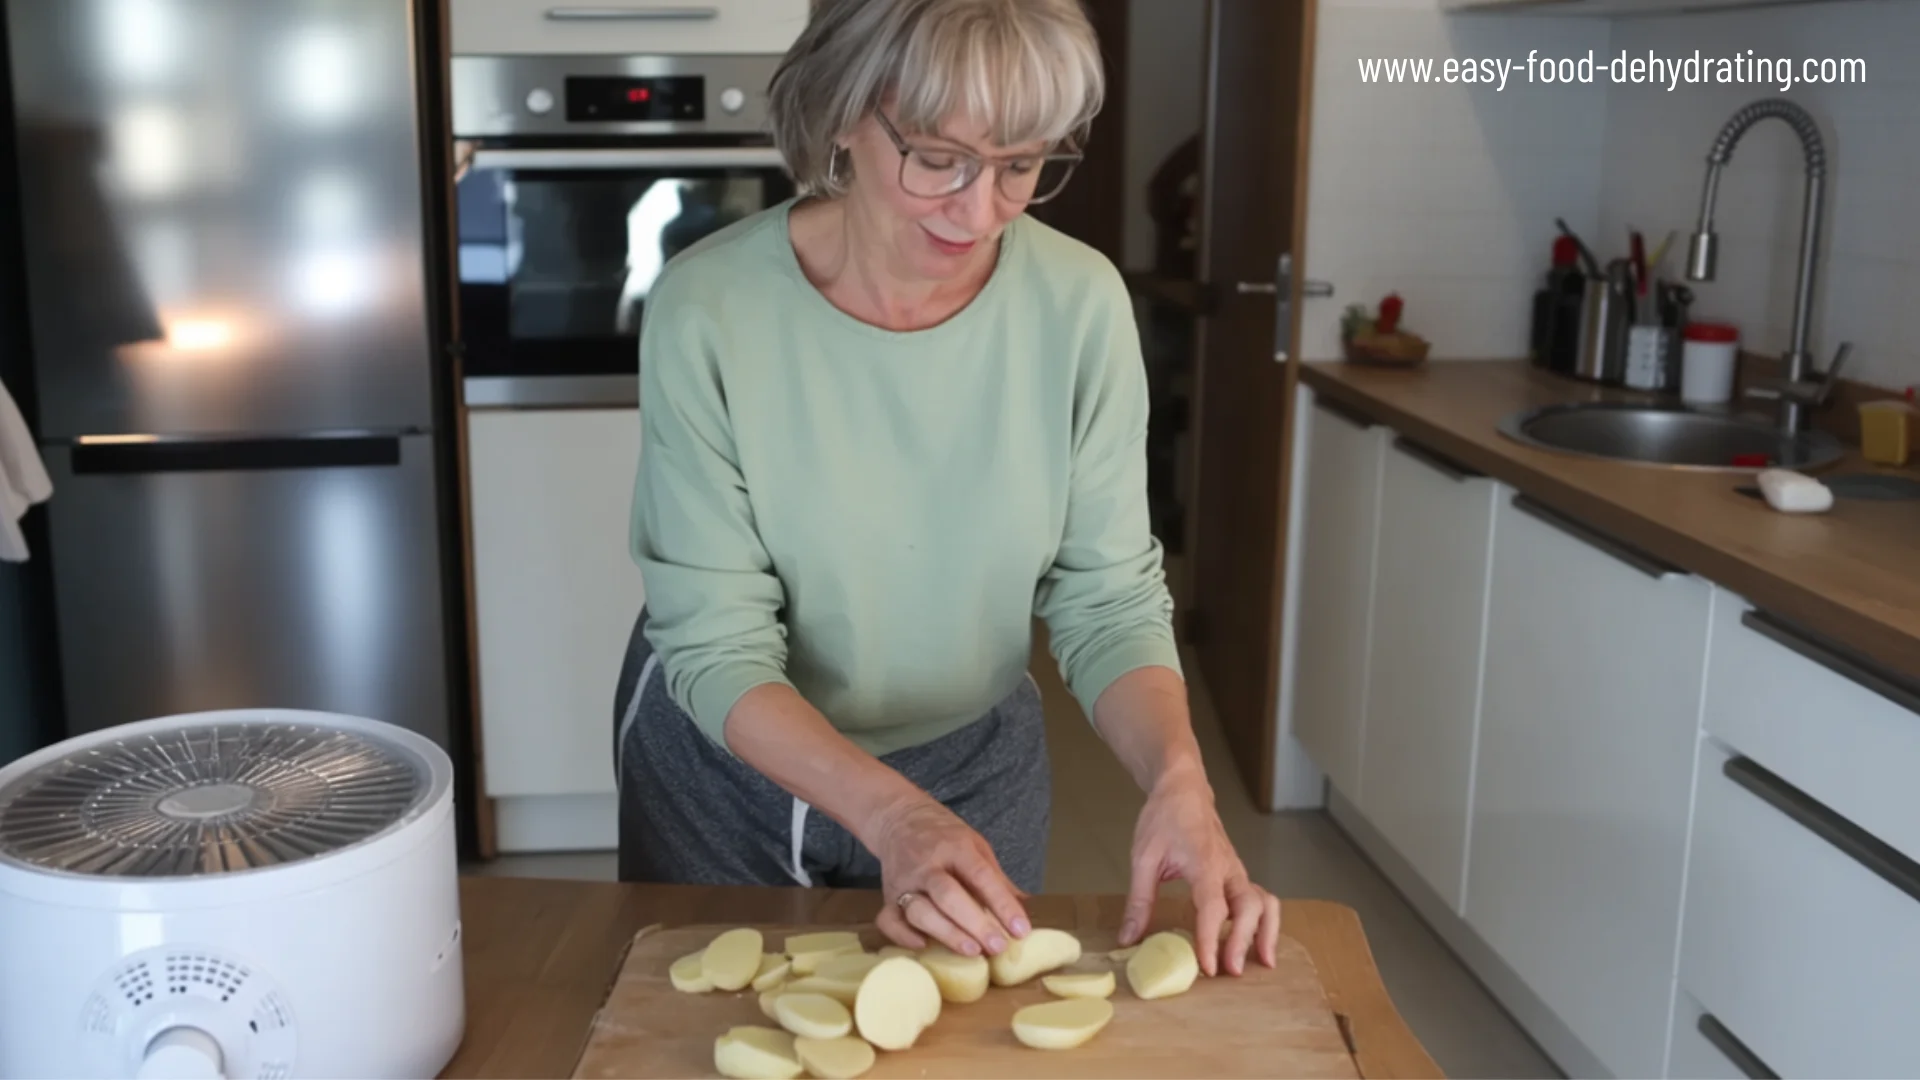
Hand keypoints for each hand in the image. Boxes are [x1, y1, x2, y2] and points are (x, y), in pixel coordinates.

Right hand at [866, 795, 1032, 957]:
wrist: (900, 819)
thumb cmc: (945, 837)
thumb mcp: (976, 846)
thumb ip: (996, 878)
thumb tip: (1026, 907)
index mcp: (955, 847)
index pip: (981, 875)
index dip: (1002, 904)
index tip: (1020, 929)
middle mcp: (927, 864)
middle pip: (948, 895)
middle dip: (975, 924)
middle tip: (998, 947)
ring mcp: (904, 881)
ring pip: (920, 910)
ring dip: (946, 933)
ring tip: (972, 951)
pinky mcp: (887, 896)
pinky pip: (889, 920)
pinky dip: (903, 936)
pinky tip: (923, 946)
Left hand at [1120, 767, 1280, 976]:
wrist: (1184, 789)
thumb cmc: (1164, 818)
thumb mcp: (1144, 858)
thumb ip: (1139, 900)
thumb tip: (1128, 939)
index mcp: (1205, 864)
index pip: (1213, 907)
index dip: (1211, 939)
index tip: (1207, 967)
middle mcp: (1229, 869)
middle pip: (1250, 907)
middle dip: (1244, 941)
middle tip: (1231, 973)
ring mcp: (1237, 872)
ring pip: (1266, 903)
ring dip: (1267, 933)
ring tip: (1263, 963)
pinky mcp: (1238, 875)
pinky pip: (1260, 900)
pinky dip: (1264, 923)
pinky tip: (1257, 946)